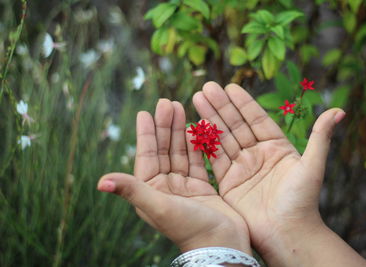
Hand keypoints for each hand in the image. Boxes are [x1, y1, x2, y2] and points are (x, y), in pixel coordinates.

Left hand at [97, 99, 250, 253]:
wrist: (221, 246)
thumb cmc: (188, 228)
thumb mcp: (158, 206)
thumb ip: (132, 190)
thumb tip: (100, 182)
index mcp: (151, 191)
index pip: (146, 156)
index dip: (145, 134)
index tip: (145, 112)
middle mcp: (165, 187)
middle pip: (164, 150)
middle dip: (165, 126)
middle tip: (167, 102)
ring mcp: (184, 186)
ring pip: (181, 152)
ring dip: (180, 130)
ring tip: (181, 107)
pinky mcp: (202, 186)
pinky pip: (198, 159)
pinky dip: (198, 144)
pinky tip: (197, 127)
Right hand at [193, 82, 365, 265]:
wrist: (286, 234)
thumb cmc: (303, 202)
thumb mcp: (313, 167)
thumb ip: (321, 137)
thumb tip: (339, 110)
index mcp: (276, 147)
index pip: (257, 119)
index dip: (243, 103)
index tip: (230, 86)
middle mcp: (257, 154)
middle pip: (236, 125)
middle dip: (221, 106)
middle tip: (207, 87)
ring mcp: (241, 168)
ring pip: (223, 138)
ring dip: (210, 119)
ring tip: (197, 98)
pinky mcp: (227, 182)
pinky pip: (214, 158)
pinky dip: (204, 143)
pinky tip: (195, 126)